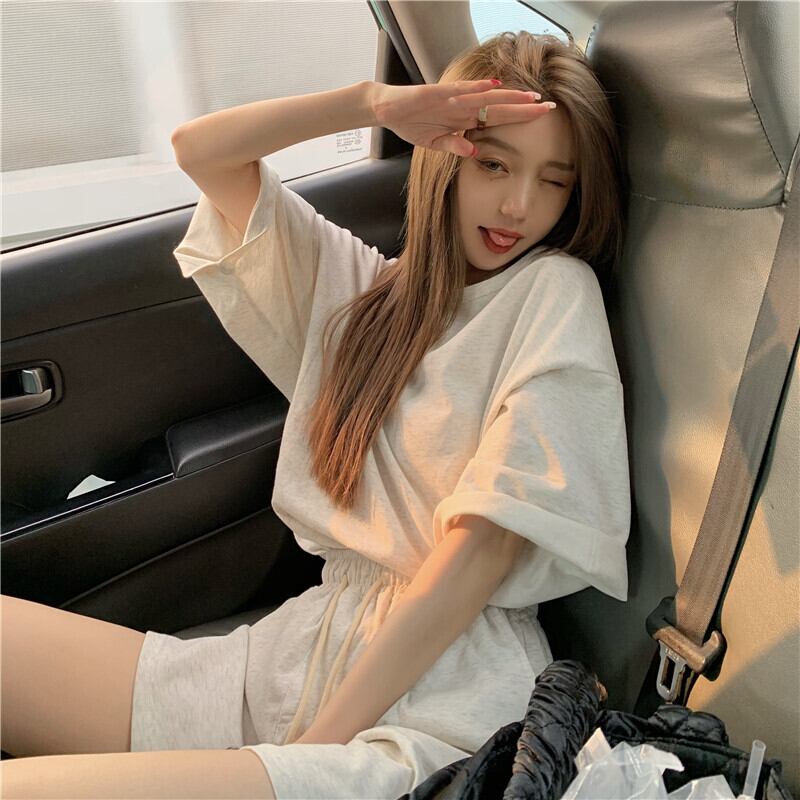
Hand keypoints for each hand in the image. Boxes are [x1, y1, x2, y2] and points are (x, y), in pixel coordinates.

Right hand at [370, 79, 552, 157]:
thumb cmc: (411, 123)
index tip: (541, 118)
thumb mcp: (434, 144)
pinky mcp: (436, 94)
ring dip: (508, 96)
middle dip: (523, 107)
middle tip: (549, 106)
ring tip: (530, 95)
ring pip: (485, 97)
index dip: (519, 118)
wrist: (387, 109)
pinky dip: (475, 88)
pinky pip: (458, 90)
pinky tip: (492, 86)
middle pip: (499, 107)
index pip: (498, 119)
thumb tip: (474, 153)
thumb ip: (455, 147)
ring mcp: (451, 99)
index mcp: (464, 120)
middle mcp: (463, 107)